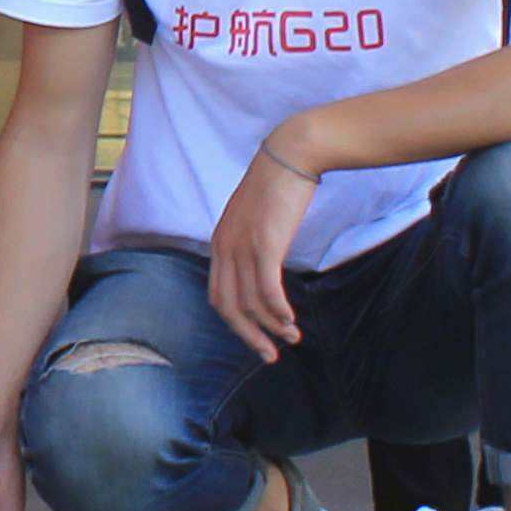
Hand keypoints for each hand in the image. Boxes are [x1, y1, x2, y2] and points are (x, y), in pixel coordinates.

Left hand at [207, 148, 319, 354]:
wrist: (290, 155)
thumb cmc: (278, 187)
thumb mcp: (255, 220)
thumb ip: (252, 245)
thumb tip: (262, 272)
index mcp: (219, 243)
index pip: (217, 296)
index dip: (236, 323)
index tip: (256, 338)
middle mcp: (224, 247)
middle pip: (228, 307)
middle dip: (249, 336)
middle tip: (270, 355)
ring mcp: (242, 246)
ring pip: (250, 303)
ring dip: (271, 327)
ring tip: (292, 338)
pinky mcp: (264, 243)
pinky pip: (266, 290)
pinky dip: (277, 311)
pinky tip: (290, 321)